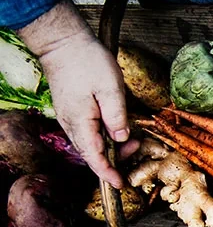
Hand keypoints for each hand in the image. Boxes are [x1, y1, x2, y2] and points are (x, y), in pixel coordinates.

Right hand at [20, 1, 130, 187]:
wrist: (63, 42)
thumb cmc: (87, 61)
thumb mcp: (110, 88)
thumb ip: (117, 116)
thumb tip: (121, 139)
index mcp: (80, 121)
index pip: (93, 157)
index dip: (108, 173)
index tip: (120, 184)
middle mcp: (71, 123)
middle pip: (92, 153)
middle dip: (115, 158)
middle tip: (136, 146)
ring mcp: (69, 117)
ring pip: (90, 143)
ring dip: (110, 146)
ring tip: (131, 137)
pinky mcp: (72, 111)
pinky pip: (87, 132)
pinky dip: (103, 136)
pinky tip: (116, 128)